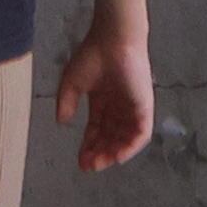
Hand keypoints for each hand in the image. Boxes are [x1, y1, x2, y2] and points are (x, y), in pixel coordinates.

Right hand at [57, 30, 155, 172]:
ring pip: (125, 139)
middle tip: (88, 166)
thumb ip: (66, 102)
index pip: (97, 129)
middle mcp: (119, 107)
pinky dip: (130, 147)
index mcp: (103, 100)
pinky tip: (116, 157)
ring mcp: (133, 108)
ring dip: (113, 153)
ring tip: (99, 163)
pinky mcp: (144, 107)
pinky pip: (140, 134)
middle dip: (99, 153)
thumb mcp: (72, 82)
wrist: (114, 40)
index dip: (89, 146)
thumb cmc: (93, 56)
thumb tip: (61, 122)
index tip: (80, 161)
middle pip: (110, 137)